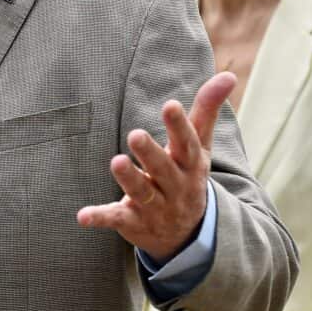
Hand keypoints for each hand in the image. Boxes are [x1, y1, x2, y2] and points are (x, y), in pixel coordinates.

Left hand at [76, 71, 234, 262]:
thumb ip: (207, 110)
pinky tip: (82, 216)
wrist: (188, 235)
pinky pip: (117, 219)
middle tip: (135, 134)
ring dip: (129, 179)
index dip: (179, 126)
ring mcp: (155, 207)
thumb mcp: (200, 145)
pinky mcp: (134, 222)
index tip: (170, 105)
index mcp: (190, 164)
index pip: (187, 144)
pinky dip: (100, 217)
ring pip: (142, 193)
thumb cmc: (187, 175)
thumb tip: (229, 75)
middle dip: (150, 153)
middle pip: (163, 169)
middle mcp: (175, 186)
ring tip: (117, 161)